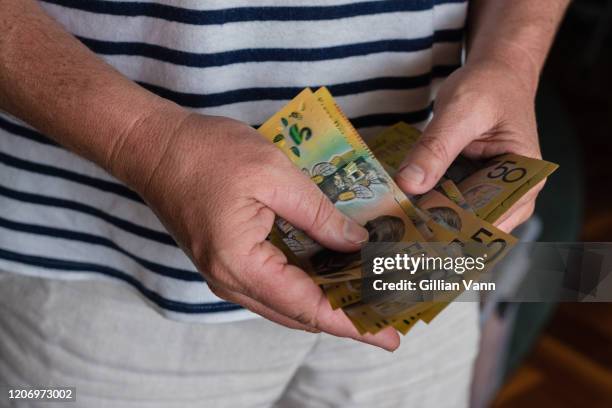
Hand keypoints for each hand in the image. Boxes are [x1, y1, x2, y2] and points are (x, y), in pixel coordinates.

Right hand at [130, 113, 399, 349]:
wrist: (154, 146)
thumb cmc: (207, 153)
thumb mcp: (273, 174)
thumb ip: (318, 213)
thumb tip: (355, 243)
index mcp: (241, 264)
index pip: (308, 307)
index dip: (352, 322)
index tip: (388, 336)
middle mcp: (231, 280)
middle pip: (298, 314)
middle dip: (345, 317)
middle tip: (387, 315)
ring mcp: (225, 274)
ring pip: (286, 303)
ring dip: (326, 303)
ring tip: (365, 297)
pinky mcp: (226, 261)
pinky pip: (273, 285)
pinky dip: (305, 285)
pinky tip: (330, 273)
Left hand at [395, 59, 544, 231]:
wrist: (494, 72)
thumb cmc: (489, 86)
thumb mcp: (460, 112)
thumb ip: (435, 148)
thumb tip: (408, 183)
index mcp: (526, 178)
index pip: (491, 217)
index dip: (455, 230)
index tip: (417, 236)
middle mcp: (514, 193)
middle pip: (475, 226)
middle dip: (438, 231)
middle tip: (398, 233)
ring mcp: (492, 192)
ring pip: (460, 219)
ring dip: (430, 221)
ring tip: (395, 226)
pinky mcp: (471, 186)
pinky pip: (450, 203)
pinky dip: (428, 204)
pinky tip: (401, 206)